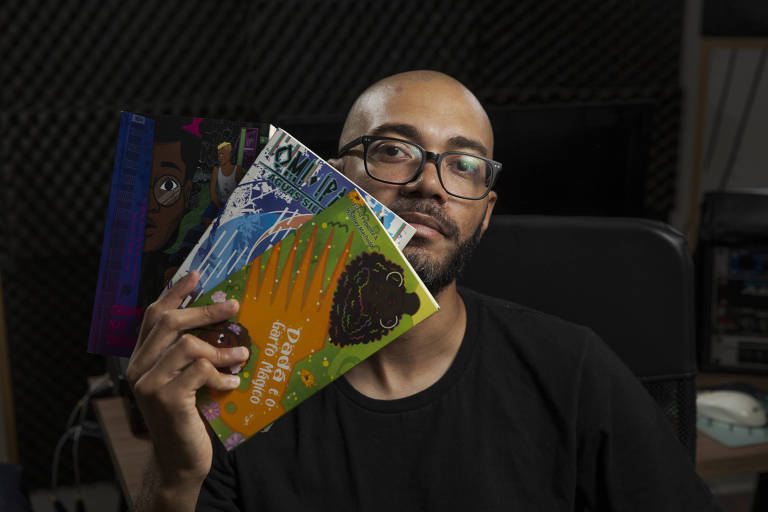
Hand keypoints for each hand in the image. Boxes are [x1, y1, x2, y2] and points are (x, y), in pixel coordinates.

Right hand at [126, 271, 248, 487]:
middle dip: (206, 311)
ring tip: (242, 356)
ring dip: (221, 349)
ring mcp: (149, 384)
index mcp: (142, 359)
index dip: (175, 294)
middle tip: (234, 307)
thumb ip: (192, 355)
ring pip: (188, 345)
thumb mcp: (189, 380)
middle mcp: (139, 368)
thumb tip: (222, 319)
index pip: (153, 316)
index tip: (196, 275)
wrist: (181, 460)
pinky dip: (221, 374)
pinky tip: (233, 383)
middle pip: (170, 323)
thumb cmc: (190, 417)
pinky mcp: (166, 399)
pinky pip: (199, 370)